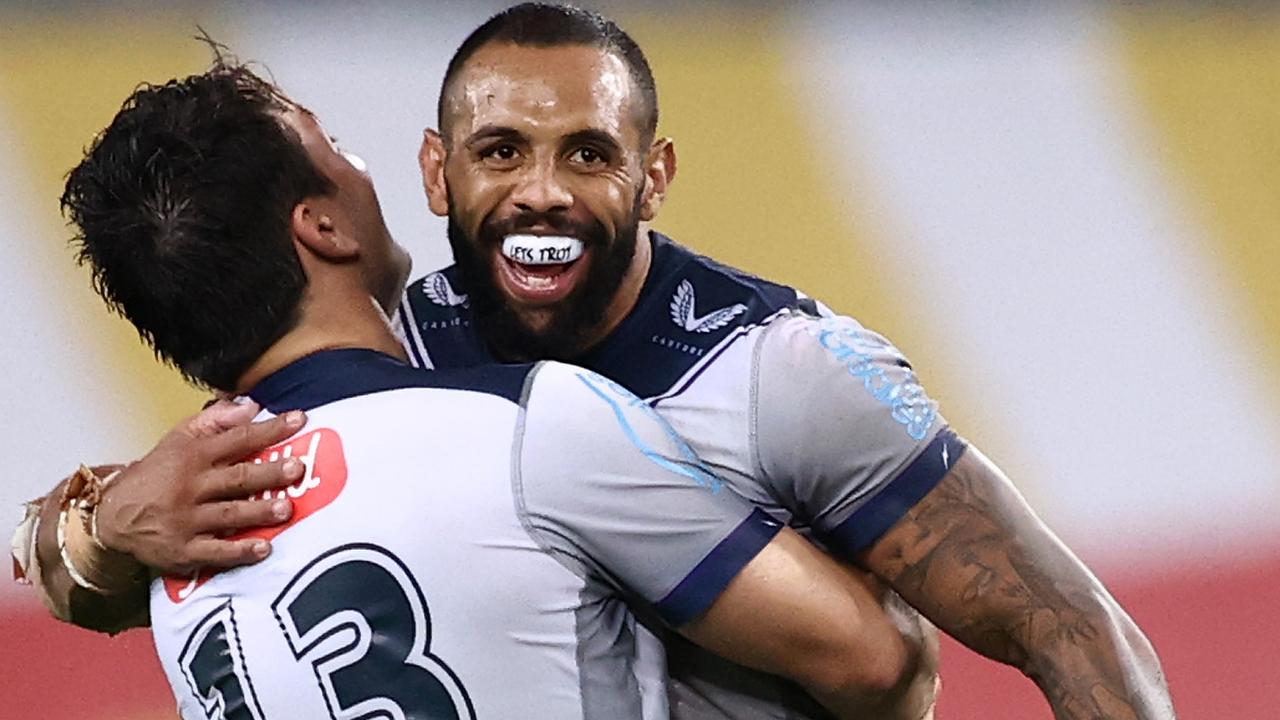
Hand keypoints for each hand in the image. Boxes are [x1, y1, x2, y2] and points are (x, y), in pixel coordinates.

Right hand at [95, 401, 305, 574]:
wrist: (112, 514)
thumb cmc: (156, 474)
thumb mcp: (178, 439)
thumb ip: (216, 421)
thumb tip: (253, 406)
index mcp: (193, 456)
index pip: (237, 439)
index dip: (269, 430)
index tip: (299, 420)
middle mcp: (190, 487)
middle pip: (236, 478)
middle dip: (268, 473)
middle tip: (297, 468)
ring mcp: (186, 520)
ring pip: (229, 515)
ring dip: (259, 512)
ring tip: (287, 508)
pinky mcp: (183, 550)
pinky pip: (215, 552)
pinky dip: (239, 552)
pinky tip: (263, 549)